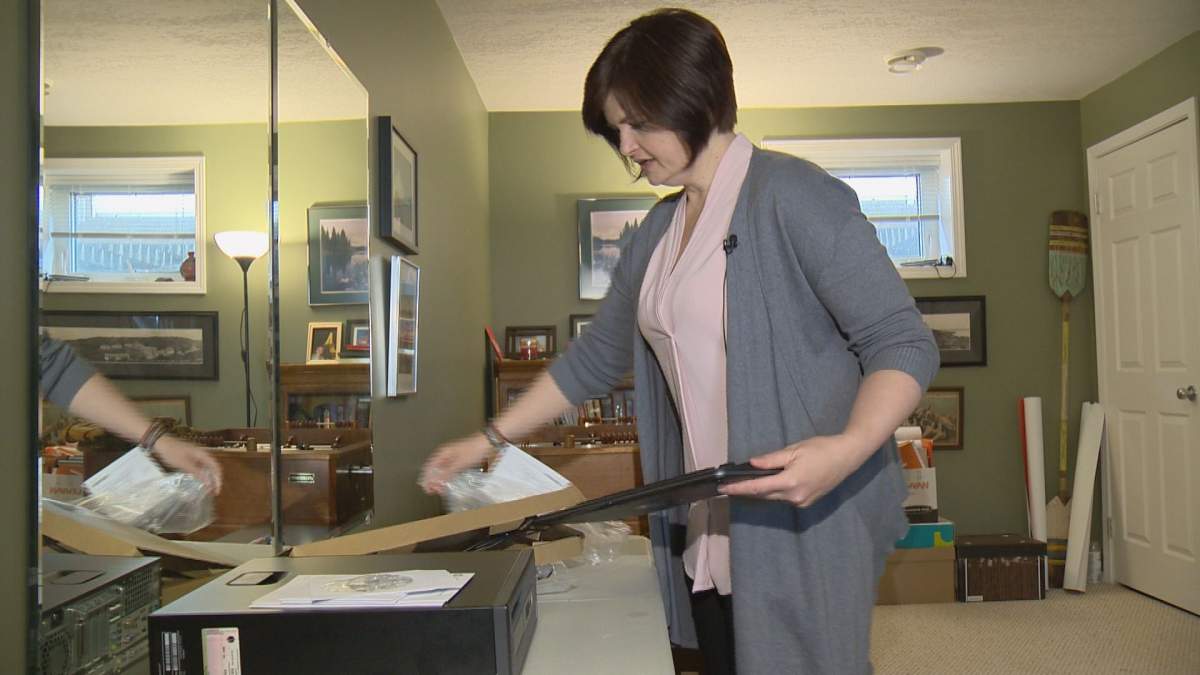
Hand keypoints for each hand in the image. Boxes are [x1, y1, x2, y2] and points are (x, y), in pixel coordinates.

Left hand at [153, 438, 222, 494]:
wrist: (159, 442)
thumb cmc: (172, 452)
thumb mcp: (184, 464)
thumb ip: (197, 473)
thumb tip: (208, 482)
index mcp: (203, 454)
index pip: (216, 467)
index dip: (218, 479)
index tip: (216, 490)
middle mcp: (202, 454)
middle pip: (213, 467)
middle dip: (214, 479)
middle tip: (213, 491)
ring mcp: (196, 455)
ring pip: (206, 467)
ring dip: (208, 477)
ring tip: (207, 488)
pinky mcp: (189, 456)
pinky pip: (199, 466)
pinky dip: (201, 474)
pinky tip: (197, 481)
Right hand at [420, 433, 491, 494]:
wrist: (488, 443)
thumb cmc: (474, 451)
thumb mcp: (459, 464)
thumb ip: (446, 473)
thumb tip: (434, 482)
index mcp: (443, 453)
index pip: (429, 467)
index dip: (426, 478)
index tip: (426, 488)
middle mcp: (446, 455)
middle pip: (434, 469)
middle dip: (432, 480)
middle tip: (432, 491)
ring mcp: (453, 457)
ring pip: (442, 470)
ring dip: (440, 480)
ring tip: (439, 489)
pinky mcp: (460, 461)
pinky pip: (450, 470)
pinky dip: (448, 477)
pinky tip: (449, 483)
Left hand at [719, 434, 863, 506]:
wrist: (847, 457)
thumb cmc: (821, 449)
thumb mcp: (794, 450)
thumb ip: (771, 459)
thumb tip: (752, 464)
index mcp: (791, 482)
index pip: (758, 488)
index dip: (739, 489)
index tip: (724, 489)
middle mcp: (795, 496)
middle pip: (763, 495)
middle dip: (746, 491)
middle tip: (729, 485)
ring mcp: (802, 502)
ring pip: (773, 498)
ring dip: (760, 491)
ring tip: (744, 484)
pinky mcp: (806, 502)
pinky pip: (784, 498)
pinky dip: (773, 492)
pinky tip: (767, 484)